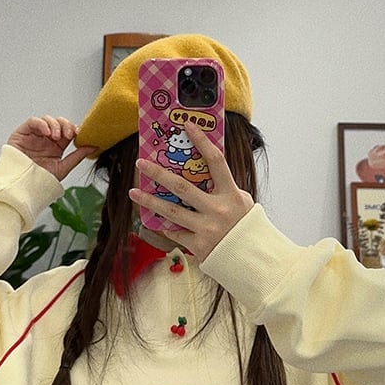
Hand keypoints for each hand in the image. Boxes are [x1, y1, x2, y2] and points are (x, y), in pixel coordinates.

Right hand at [7, 116, 95, 180]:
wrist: (23, 186)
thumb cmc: (40, 180)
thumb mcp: (63, 168)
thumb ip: (77, 156)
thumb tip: (93, 146)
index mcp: (57, 146)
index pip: (68, 131)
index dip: (74, 129)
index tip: (79, 134)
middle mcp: (46, 139)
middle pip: (59, 123)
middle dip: (66, 125)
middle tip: (69, 135)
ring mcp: (35, 135)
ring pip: (47, 119)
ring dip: (55, 125)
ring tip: (56, 137)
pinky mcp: (23, 133)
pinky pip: (33, 121)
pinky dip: (41, 123)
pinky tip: (46, 132)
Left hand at [128, 120, 253, 259]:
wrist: (251, 259)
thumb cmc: (246, 227)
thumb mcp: (242, 202)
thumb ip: (224, 188)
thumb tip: (202, 171)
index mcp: (231, 194)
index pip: (215, 161)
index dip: (201, 141)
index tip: (186, 125)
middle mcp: (217, 210)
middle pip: (182, 187)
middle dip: (158, 173)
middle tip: (140, 163)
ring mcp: (207, 228)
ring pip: (172, 212)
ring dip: (150, 201)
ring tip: (133, 193)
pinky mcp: (199, 245)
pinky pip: (176, 233)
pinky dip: (165, 226)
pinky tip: (153, 220)